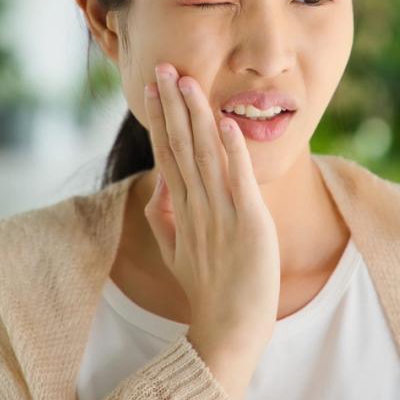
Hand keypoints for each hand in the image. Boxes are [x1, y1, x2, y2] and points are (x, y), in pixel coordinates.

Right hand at [143, 62, 280, 350]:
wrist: (227, 331)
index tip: (152, 86)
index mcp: (179, 211)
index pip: (167, 153)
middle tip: (162, 68)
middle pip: (180, 146)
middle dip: (172, 105)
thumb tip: (157, 188)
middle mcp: (194, 207)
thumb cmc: (207, 292)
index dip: (160, 118)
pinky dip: (232, 151)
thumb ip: (162, 219)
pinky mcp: (247, 223)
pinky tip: (227, 124)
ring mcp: (219, 214)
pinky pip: (237, 181)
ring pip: (205, 155)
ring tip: (188, 82)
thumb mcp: (176, 253)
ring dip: (196, 117)